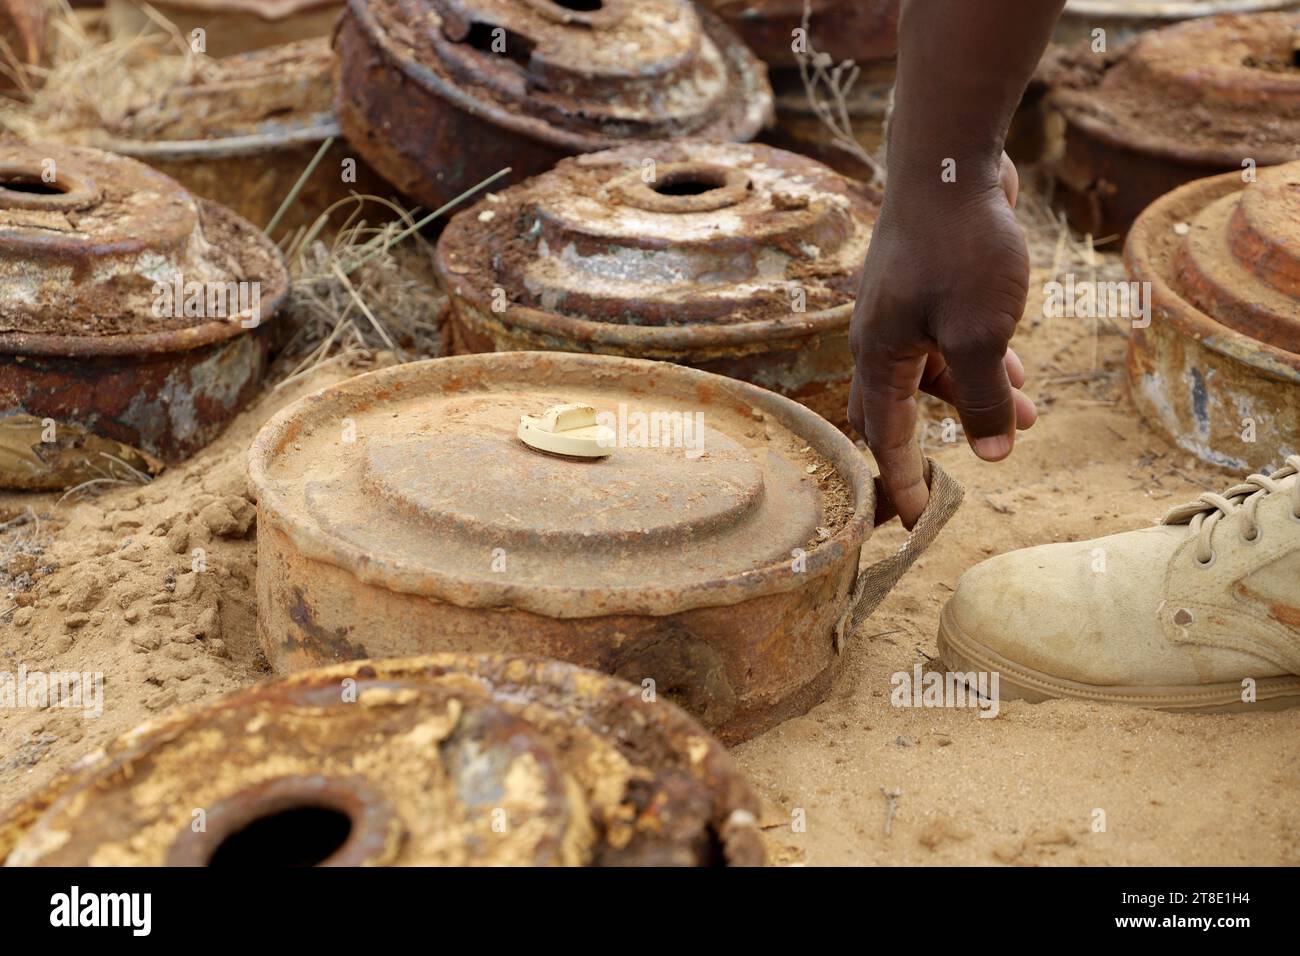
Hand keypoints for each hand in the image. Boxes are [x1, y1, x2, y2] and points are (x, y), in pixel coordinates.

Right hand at [848, 153, 1037, 528]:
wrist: (950, 162)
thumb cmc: (960, 248)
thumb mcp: (979, 335)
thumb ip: (984, 399)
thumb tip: (995, 457)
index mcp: (879, 356)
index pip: (885, 438)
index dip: (903, 483)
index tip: (915, 525)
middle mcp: (880, 338)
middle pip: (894, 412)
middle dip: (924, 448)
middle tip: (940, 484)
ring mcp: (902, 310)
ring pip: (933, 374)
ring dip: (976, 400)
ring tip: (1029, 418)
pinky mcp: (927, 288)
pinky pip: (947, 343)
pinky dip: (979, 363)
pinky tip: (1020, 368)